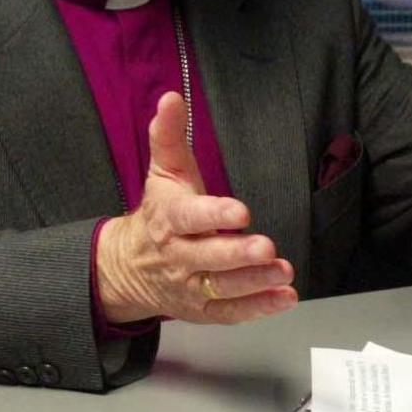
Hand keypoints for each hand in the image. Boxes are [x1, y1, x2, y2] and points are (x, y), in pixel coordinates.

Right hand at [94, 92, 296, 324]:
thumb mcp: (163, 171)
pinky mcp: (202, 308)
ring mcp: (190, 285)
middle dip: (238, 255)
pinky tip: (284, 299)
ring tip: (283, 273)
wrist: (127, 266)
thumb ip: (169, 135)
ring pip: (222, 288)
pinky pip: (229, 313)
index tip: (240, 211)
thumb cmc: (158, 212)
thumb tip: (172, 98)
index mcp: (170, 219)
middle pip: (209, 258)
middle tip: (266, 248)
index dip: (214, 214)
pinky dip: (257, 308)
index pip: (190, 217)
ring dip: (254, 283)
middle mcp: (180, 255)